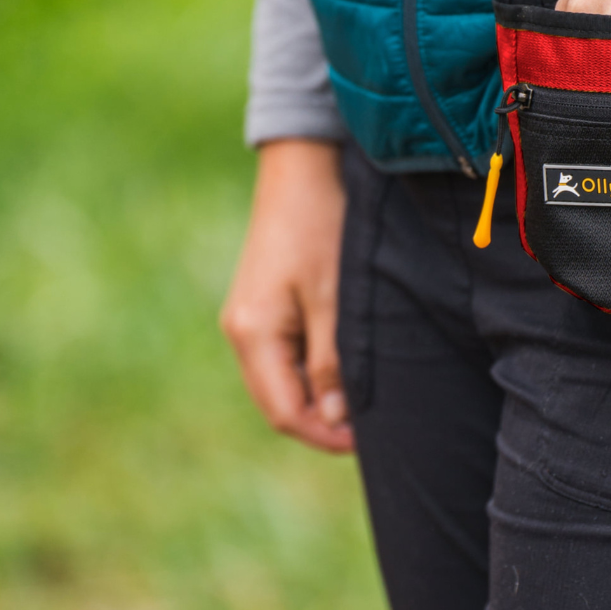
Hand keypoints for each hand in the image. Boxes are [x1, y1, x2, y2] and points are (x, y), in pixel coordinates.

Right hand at [221, 139, 352, 453]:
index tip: (367, 441)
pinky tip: (340, 364)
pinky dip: (309, 368)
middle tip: (370, 425)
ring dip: (316, 394)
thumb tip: (334, 416)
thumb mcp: (332, 299)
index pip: (285, 412)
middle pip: (278, 401)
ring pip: (280, 379)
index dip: (325, 435)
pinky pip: (282, 354)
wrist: (301, 169)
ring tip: (361, 396)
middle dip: (321, 420)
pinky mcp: (260, 302)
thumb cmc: (320, 228)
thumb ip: (331, 361)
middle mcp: (241, 331)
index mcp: (253, 334)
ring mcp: (247, 316)